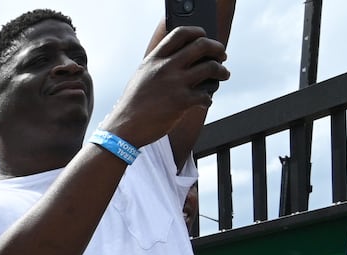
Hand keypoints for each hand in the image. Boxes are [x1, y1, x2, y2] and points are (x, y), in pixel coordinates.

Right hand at [102, 26, 228, 146]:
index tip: (205, 38)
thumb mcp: (142, 76)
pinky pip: (206, 95)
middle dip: (217, 49)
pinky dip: (208, 98)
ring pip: (211, 68)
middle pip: (202, 46)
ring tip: (223, 75)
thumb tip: (184, 58)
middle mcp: (165, 67)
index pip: (181, 33)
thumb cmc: (133, 105)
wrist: (123, 129)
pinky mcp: (181, 102)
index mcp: (154, 59)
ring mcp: (174, 84)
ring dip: (222, 71)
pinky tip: (205, 101)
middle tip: (221, 55)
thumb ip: (159, 64)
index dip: (198, 32)